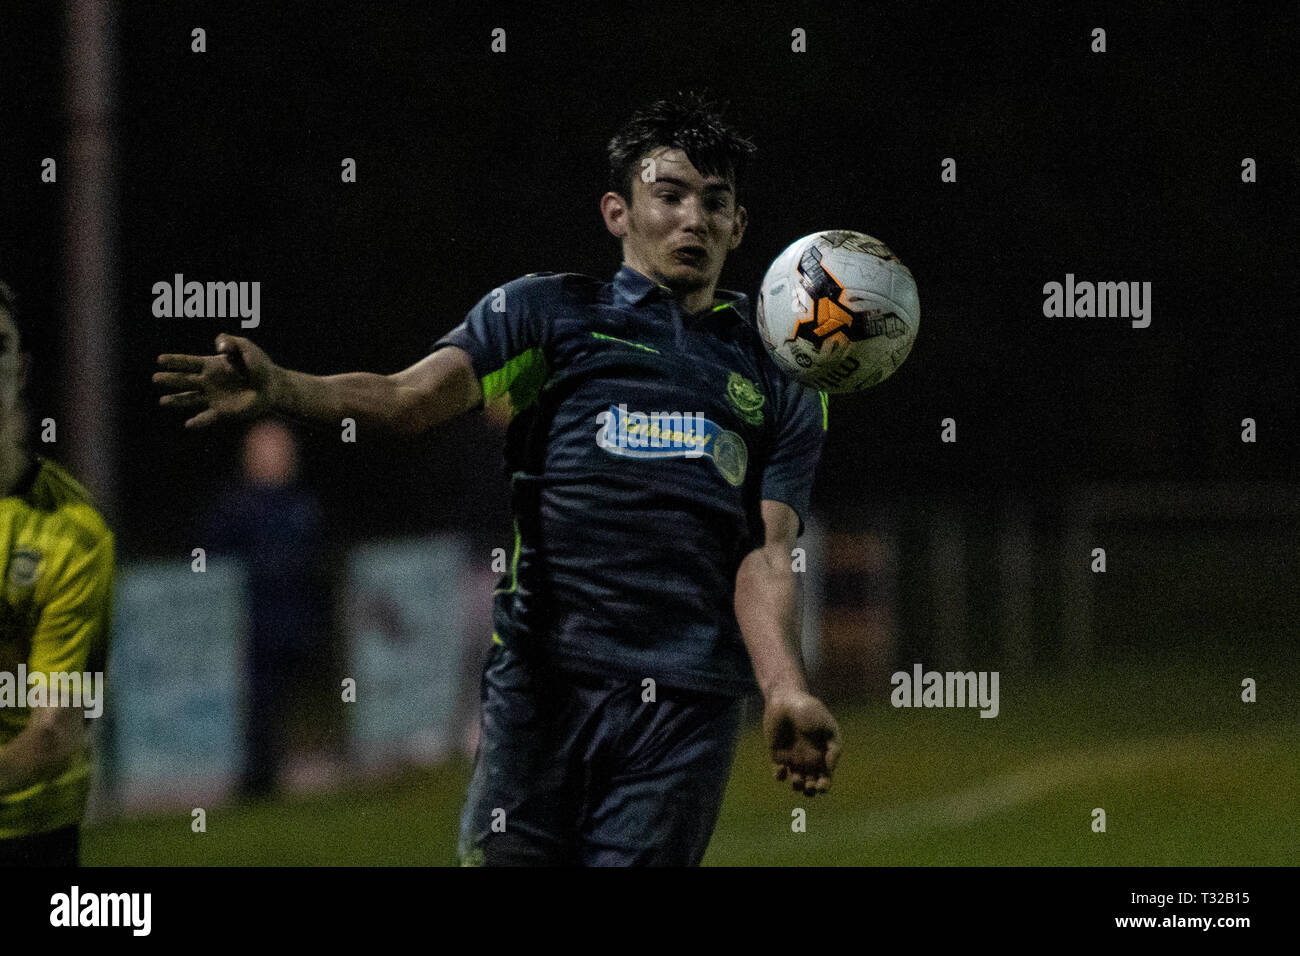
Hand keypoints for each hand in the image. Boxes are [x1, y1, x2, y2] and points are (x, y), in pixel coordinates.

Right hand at [154, 334, 277, 428]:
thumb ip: (231, 342)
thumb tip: (219, 347)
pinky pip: (207, 417)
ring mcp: (213, 397)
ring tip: (162, 401)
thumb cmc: (258, 364)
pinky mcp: (222, 411)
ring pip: (190, 399)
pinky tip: (188, 424)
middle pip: (185, 380)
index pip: (188, 362)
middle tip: (155, 378)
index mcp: (210, 365)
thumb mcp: (245, 347)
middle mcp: (207, 382)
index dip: (174, 361)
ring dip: (177, 400)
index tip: (160, 360)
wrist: (272, 386)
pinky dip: (198, 421)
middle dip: (170, 379)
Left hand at [763, 688, 840, 795]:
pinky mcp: (777, 755)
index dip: (824, 785)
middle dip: (812, 790)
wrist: (786, 699)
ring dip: (798, 786)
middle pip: (812, 784)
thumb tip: (830, 769)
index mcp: (823, 753)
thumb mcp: (827, 726)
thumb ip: (833, 748)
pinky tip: (782, 769)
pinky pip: (779, 774)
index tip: (821, 785)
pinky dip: (780, 776)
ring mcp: (793, 758)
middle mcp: (809, 759)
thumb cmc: (809, 710)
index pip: (825, 777)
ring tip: (797, 778)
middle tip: (810, 784)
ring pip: (797, 783)